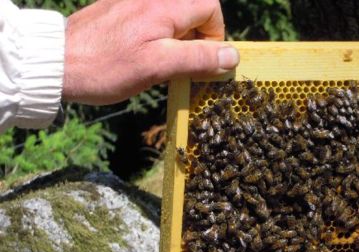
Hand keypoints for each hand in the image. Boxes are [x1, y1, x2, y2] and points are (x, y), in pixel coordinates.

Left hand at [62, 0, 239, 104]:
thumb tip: (232, 56)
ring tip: (159, 61)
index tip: (198, 60)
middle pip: (195, 9)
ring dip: (178, 39)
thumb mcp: (158, 67)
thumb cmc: (106, 67)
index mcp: (164, 5)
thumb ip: (198, 58)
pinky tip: (141, 54)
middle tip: (178, 62)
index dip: (213, 36)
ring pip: (176, 15)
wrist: (56, 62)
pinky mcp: (121, 9)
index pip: (211, 8)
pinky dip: (159, 36)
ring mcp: (134, 1)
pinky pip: (155, 18)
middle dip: (196, 38)